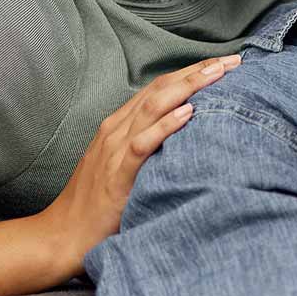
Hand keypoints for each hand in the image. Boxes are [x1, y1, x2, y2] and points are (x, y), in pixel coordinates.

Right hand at [34, 54, 241, 275]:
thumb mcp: (120, 163)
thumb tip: (182, 133)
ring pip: (153, 107)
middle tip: (233, 61)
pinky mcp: (117, 174)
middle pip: (161, 89)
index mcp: (118, 124)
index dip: (191, 71)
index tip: (222, 63)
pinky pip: (143, 144)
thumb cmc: (96, 202)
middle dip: (198, 72)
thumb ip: (145, 144)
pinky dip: (166, 125)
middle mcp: (116, 129)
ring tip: (218, 75)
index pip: (159, 87)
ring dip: (189, 87)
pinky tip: (188, 113)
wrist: (63, 234)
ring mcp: (114, 149)